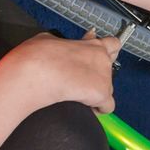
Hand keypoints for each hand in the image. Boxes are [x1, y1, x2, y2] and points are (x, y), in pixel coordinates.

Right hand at [0, 31, 121, 113]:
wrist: (35, 72)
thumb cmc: (37, 55)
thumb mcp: (47, 39)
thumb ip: (59, 43)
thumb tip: (56, 45)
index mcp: (91, 45)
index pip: (111, 44)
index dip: (106, 50)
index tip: (98, 54)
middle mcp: (102, 59)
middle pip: (113, 64)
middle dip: (102, 69)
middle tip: (87, 76)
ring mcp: (104, 77)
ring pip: (109, 86)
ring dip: (97, 90)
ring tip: (79, 94)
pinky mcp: (102, 95)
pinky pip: (108, 106)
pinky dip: (99, 109)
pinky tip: (88, 109)